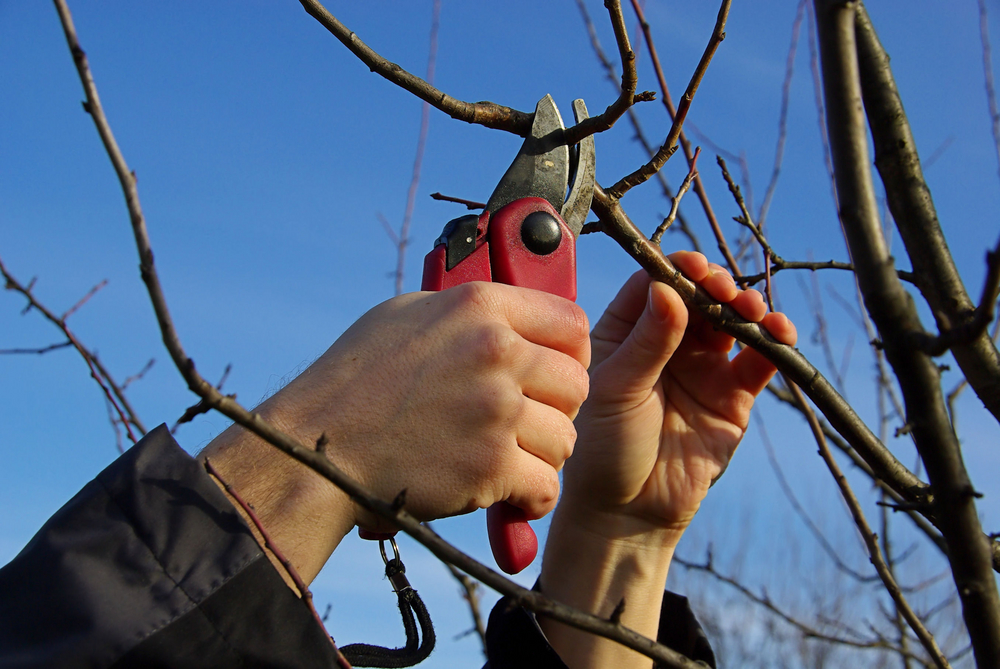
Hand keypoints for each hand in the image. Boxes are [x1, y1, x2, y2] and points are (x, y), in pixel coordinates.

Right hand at [201, 282, 589, 582]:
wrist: (315, 449)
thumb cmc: (353, 382)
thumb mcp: (407, 316)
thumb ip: (467, 313)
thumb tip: (510, 316)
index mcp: (478, 306)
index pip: (571, 322)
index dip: (571, 354)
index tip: (555, 376)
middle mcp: (494, 351)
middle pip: (576, 384)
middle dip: (557, 410)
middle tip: (527, 426)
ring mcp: (495, 409)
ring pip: (566, 439)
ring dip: (543, 457)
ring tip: (508, 460)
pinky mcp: (490, 466)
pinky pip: (546, 487)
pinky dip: (530, 499)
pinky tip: (507, 494)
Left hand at [561, 252, 796, 544]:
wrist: (627, 512)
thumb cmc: (604, 448)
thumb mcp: (617, 390)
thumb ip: (646, 343)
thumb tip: (669, 288)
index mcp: (626, 333)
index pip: (654, 284)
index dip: (677, 271)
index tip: (694, 269)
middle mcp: (666, 343)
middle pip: (699, 297)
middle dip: (716, 286)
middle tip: (723, 290)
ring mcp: (701, 368)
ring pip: (731, 322)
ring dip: (747, 307)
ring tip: (750, 311)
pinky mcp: (732, 397)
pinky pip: (757, 361)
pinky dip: (772, 342)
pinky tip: (778, 332)